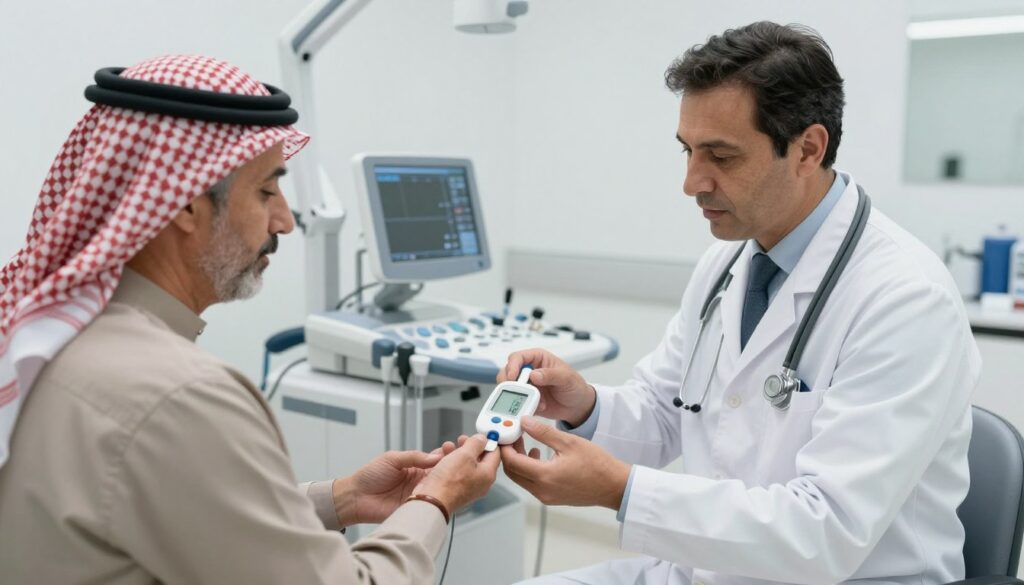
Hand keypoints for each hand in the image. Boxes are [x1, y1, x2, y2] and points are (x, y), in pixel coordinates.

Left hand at [334, 442, 456, 526]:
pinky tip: (442, 494)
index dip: (446, 455)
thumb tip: (435, 456)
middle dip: (451, 468)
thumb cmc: (370, 476)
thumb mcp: (392, 459)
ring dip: (446, 484)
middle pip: (441, 475)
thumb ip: (414, 457)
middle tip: (459, 462)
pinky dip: (436, 500)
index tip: (454, 449)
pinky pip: (429, 505)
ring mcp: (418, 496)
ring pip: (439, 490)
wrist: (355, 497)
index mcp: (415, 468)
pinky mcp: (415, 509)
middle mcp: (420, 482)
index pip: (436, 460)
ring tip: (454, 477)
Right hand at [412, 434, 500, 514]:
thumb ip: (476, 444)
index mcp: (488, 474)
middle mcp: (481, 482)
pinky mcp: (457, 490)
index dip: (488, 441)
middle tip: (462, 439)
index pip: (495, 453)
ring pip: (466, 464)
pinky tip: (442, 458)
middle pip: (480, 458)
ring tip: (448, 447)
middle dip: (470, 446)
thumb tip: (482, 439)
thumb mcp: (465, 454)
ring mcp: (469, 487)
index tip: (480, 434)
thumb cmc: (449, 482)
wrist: (431, 501)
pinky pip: (457, 472)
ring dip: (458, 453)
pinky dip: (451, 463)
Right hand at [499, 348, 595, 426]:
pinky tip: (538, 407)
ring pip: (509, 388)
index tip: (513, 377)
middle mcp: (529, 370)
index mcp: (538, 358)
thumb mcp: (567, 378)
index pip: (518, 357)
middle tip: (517, 391)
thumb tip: (534, 374)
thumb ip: (551, 374)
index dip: (512, 366)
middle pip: (508, 372)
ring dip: (518, 395)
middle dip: (509, 382)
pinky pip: (516, 402)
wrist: (577, 406)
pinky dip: (523, 406)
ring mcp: (526, 385)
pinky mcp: (526, 399)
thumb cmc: (575, 386)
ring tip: (534, 401)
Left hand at [500, 416, 630, 508]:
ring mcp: (546, 496)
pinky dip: (529, 470)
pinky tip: (538, 456)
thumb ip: (543, 432)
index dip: (505, 447)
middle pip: (512, 472)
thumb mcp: (569, 442)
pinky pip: (531, 484)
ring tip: (526, 444)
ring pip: (521, 479)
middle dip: (509, 454)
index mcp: (545, 476)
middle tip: (514, 437)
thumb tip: (525, 422)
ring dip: (519, 462)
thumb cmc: (597, 465)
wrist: (613, 486)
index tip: (507, 433)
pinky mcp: (552, 498)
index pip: (512, 462)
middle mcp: (542, 490)